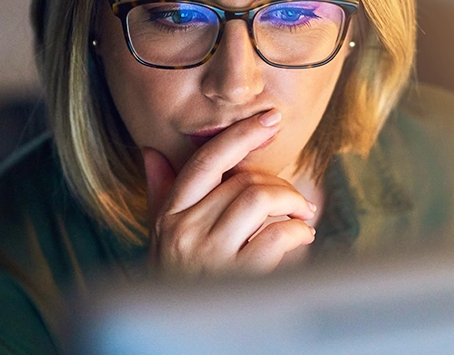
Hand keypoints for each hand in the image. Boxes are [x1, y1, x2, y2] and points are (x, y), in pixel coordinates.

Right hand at [143, 111, 316, 276]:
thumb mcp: (158, 238)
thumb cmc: (173, 283)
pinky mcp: (236, 279)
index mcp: (168, 215)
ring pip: (260, 200)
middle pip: (242, 181)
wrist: (177, 338)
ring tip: (302, 218)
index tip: (269, 119)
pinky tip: (302, 239)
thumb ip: (160, 195)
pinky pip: (277, 236)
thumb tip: (151, 153)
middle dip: (278, 185)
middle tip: (296, 201)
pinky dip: (299, 233)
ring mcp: (209, 255)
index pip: (206, 160)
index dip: (240, 135)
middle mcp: (184, 231)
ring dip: (293, 204)